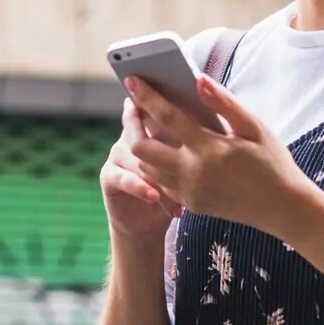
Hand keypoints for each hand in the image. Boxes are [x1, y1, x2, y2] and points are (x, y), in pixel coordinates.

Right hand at [99, 98, 182, 239]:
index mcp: (150, 126)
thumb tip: (214, 114)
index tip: (177, 101)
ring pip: (134, 153)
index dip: (160, 103)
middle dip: (157, 131)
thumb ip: (192, 140)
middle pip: (138, 124)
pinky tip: (154, 195)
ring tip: (174, 186)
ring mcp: (117, 154)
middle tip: (178, 139)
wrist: (147, 223)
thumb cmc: (174, 189)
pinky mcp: (109, 176)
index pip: (153, 107)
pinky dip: (140, 186)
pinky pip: (123, 177)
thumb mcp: (186, 164)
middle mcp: (130, 135)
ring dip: (155, 171)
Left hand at [126, 74, 321, 244]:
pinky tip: (163, 149)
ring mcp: (189, 192)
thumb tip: (198, 79)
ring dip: (141, 144)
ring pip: (145, 167)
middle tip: (135, 106)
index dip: (146, 97)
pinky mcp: (190, 204)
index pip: (167, 118)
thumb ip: (224, 103)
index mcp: (210, 149)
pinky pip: (159, 182)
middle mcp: (193, 173)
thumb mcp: (254, 128)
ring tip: (145, 124)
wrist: (282, 208)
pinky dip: (154, 165)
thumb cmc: (272, 162)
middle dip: (132, 124)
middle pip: (141, 147)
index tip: (131, 79)